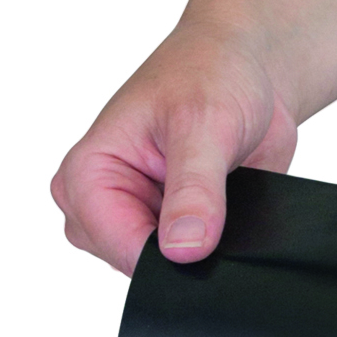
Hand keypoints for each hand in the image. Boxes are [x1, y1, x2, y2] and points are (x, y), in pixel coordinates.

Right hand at [50, 15, 297, 274]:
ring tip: (224, 193)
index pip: (116, 244)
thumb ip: (195, 191)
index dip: (165, 254)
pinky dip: (221, 245)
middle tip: (218, 205)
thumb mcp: (205, 124)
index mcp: (87, 172)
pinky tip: (233, 209)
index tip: (205, 242)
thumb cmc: (210, 73)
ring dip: (206, 244)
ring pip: (169, 269)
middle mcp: (104, 203)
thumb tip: (185, 248)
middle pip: (137, 263)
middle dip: (184, 249)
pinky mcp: (174, 229)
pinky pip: (196, 263)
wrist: (248, 67)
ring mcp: (140, 219)